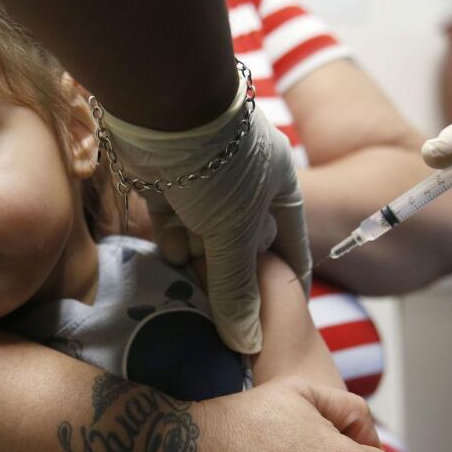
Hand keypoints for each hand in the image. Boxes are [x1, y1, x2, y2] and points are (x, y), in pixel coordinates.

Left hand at [99, 73, 309, 353]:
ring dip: (196, 255)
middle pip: (242, 248)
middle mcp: (247, 185)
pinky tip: (169, 245)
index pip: (291, 249)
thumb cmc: (216, 164)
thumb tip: (247, 346)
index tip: (280, 324)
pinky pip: (175, 221)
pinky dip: (172, 235)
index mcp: (281, 190)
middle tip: (219, 308)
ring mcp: (205, 183)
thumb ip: (237, 289)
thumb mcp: (233, 232)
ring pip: (204, 238)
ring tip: (190, 264)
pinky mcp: (168, 180)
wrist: (160, 105)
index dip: (286, 286)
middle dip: (228, 275)